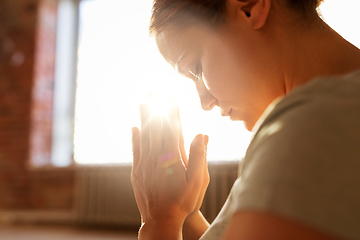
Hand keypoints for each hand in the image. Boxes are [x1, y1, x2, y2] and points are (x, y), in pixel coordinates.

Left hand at [131, 102, 208, 227]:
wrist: (161, 220)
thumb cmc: (183, 201)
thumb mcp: (198, 181)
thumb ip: (199, 156)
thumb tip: (201, 134)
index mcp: (172, 157)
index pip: (172, 128)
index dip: (171, 112)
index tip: (170, 98)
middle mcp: (156, 157)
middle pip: (156, 127)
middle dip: (155, 109)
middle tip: (153, 93)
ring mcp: (145, 163)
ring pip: (144, 135)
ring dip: (144, 118)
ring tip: (143, 103)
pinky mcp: (137, 172)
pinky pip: (135, 149)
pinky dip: (135, 137)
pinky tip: (134, 128)